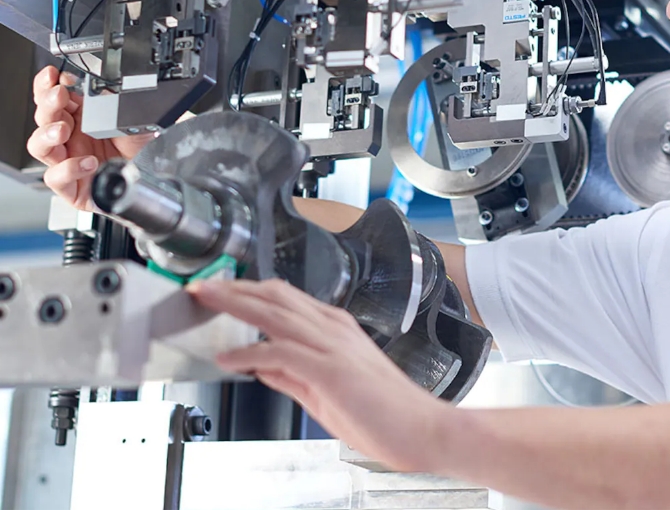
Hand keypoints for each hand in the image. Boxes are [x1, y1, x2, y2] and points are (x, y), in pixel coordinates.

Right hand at [26, 66, 153, 210]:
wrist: (150, 179)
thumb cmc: (139, 151)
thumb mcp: (134, 120)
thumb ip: (117, 103)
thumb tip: (107, 86)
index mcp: (80, 118)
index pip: (53, 98)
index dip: (48, 85)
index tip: (54, 75)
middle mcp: (70, 139)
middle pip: (43, 118)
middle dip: (48, 103)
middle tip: (60, 95)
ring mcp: (67, 161)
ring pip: (39, 146)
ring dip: (47, 133)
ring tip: (63, 129)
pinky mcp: (70, 187)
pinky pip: (55, 177)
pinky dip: (69, 167)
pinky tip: (88, 161)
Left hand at [188, 277, 451, 471]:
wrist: (423, 430)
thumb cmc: (386, 414)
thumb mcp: (327, 393)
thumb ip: (292, 376)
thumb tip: (259, 365)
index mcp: (337, 329)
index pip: (285, 298)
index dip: (250, 291)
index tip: (221, 291)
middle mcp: (334, 329)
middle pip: (275, 295)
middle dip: (235, 287)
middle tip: (201, 284)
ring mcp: (333, 346)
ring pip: (275, 312)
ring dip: (236, 303)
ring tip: (205, 299)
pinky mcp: (330, 369)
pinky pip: (280, 352)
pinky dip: (249, 351)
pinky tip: (228, 357)